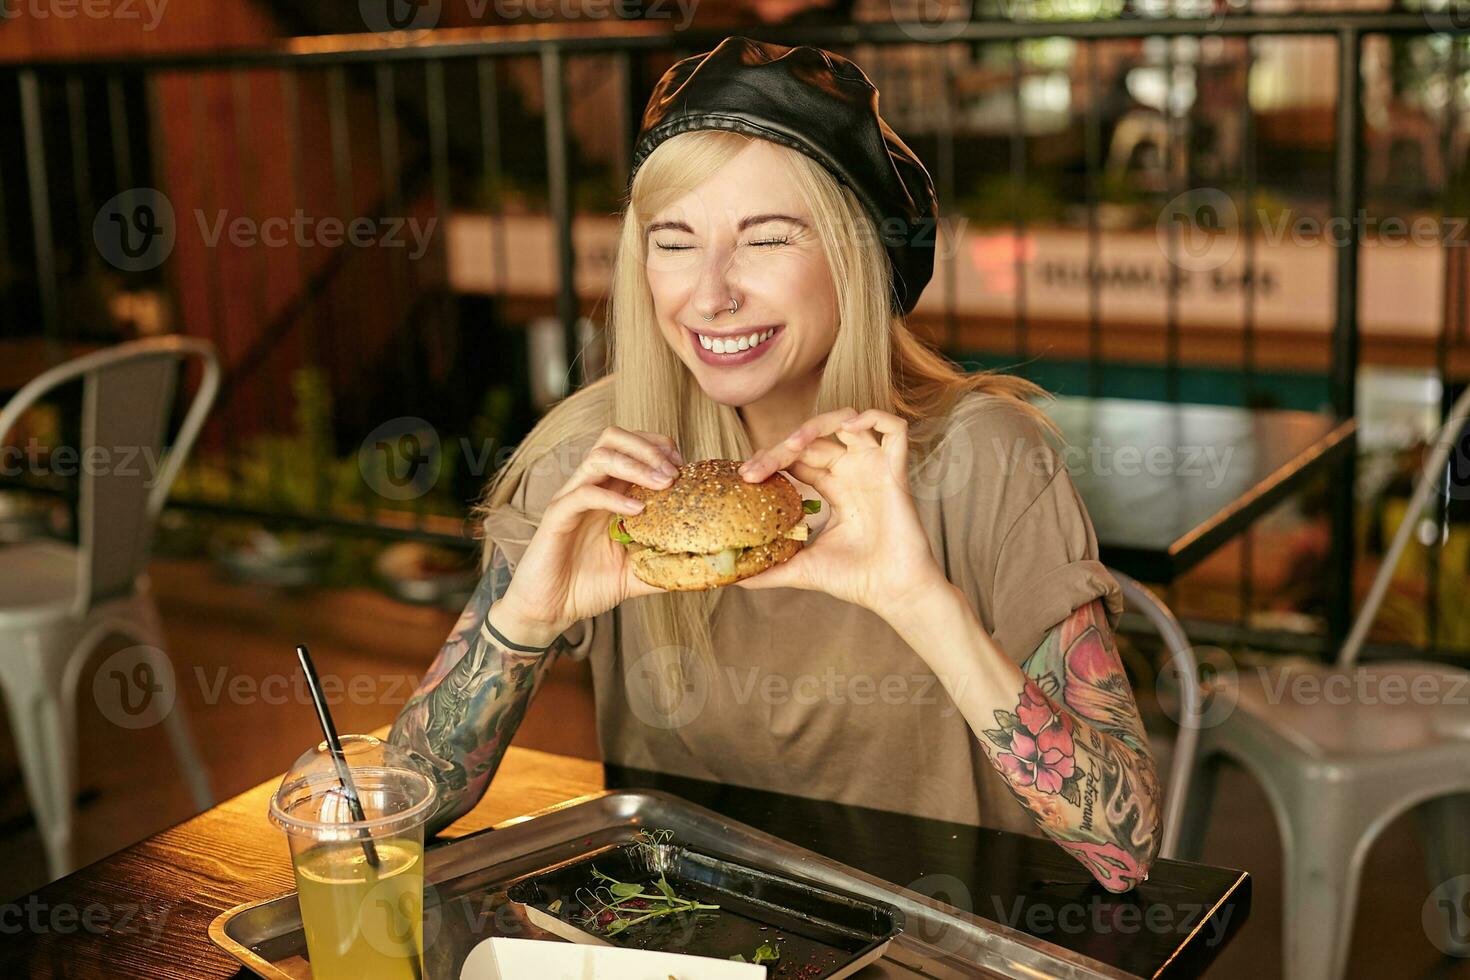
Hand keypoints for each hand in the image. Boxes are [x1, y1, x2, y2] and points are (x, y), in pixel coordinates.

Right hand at [491, 426, 678, 646]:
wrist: (550, 610)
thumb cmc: (589, 586)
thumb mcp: (638, 573)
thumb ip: (667, 564)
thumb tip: (705, 567)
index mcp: (609, 491)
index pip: (631, 445)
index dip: (659, 447)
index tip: (684, 469)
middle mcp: (590, 487)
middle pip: (613, 437)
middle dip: (648, 447)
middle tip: (674, 472)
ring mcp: (571, 499)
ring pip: (599, 456)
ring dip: (635, 464)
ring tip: (661, 484)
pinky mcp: (557, 518)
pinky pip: (583, 494)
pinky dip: (613, 497)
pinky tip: (637, 511)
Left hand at [734, 408, 947, 620]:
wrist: (892, 593)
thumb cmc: (856, 580)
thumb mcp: (801, 570)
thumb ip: (769, 569)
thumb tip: (733, 578)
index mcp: (835, 489)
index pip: (799, 457)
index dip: (772, 457)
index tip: (747, 476)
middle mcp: (853, 473)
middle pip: (814, 439)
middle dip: (782, 448)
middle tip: (756, 469)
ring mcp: (875, 469)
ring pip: (847, 421)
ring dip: (817, 424)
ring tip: (793, 444)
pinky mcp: (896, 472)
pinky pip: (894, 428)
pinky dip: (873, 417)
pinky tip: (848, 429)